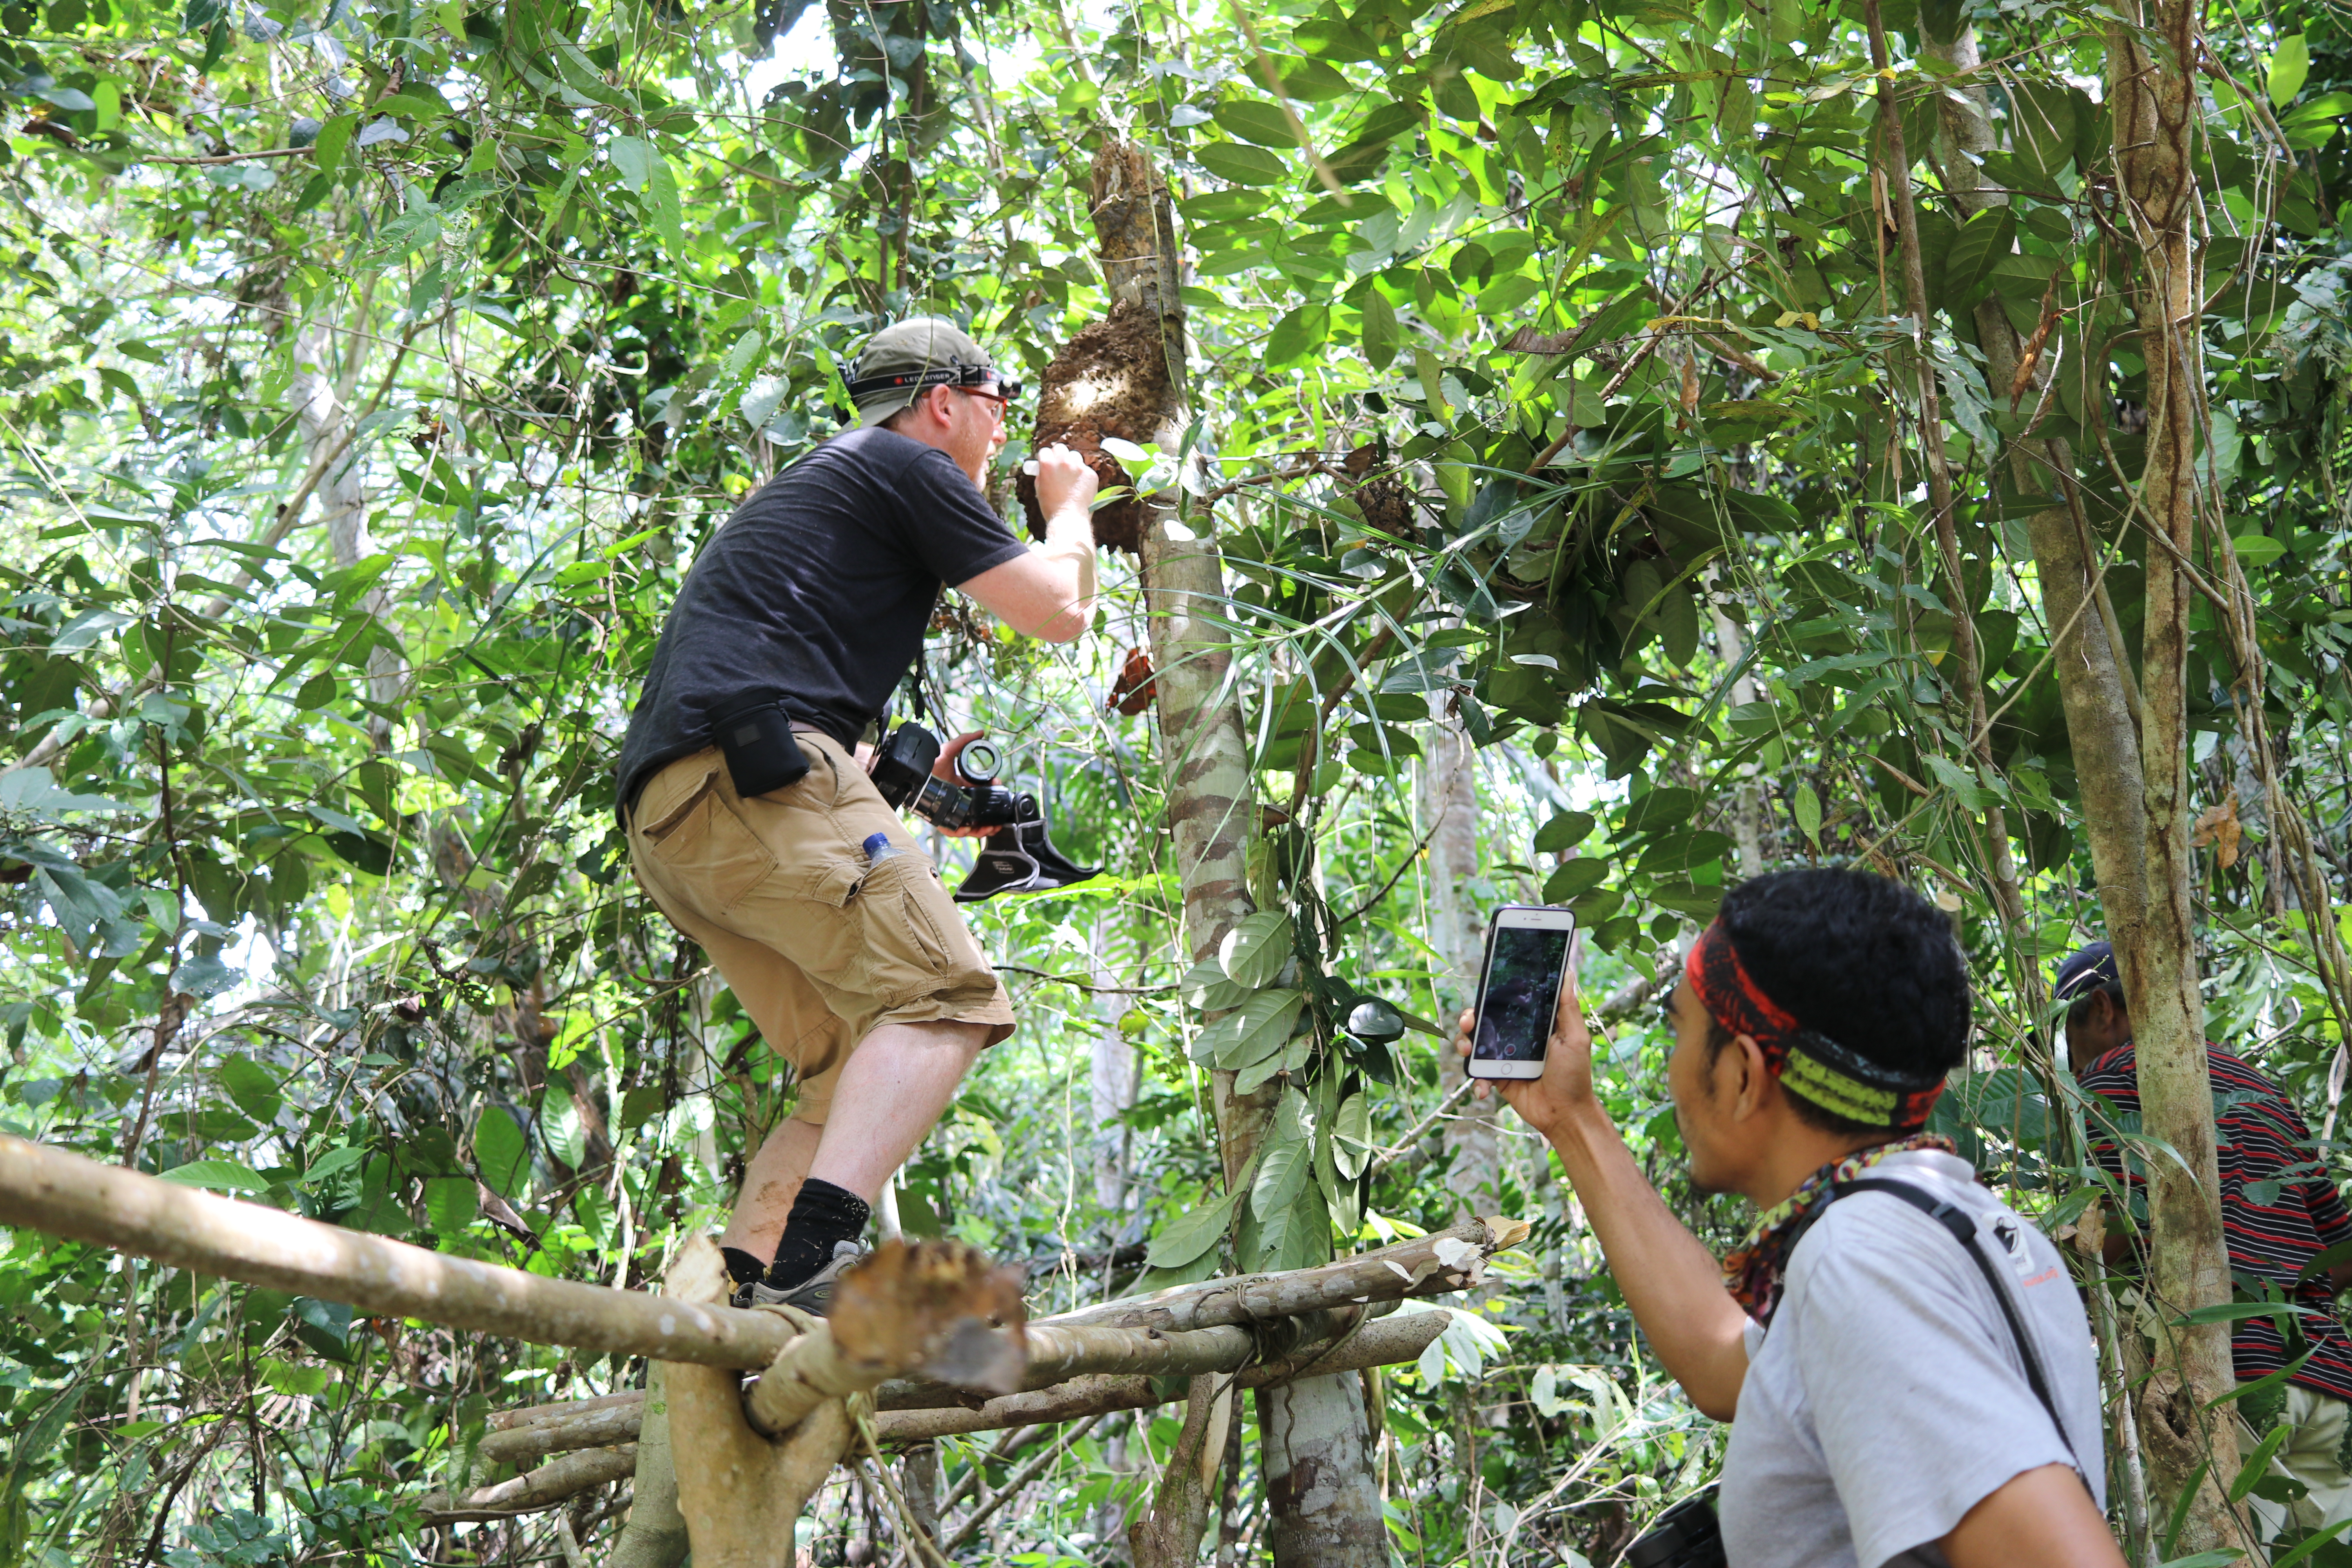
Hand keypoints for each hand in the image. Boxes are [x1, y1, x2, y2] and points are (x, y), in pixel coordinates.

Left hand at [927, 730, 996, 838]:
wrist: (916, 776)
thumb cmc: (930, 764)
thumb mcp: (949, 750)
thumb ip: (964, 740)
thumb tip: (980, 733)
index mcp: (962, 786)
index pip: (981, 792)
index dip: (992, 792)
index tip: (998, 787)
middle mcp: (958, 800)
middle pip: (978, 812)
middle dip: (990, 817)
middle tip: (999, 816)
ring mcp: (950, 810)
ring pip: (969, 824)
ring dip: (982, 828)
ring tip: (991, 827)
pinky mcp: (940, 819)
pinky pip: (953, 830)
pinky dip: (963, 832)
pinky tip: (970, 830)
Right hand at [1032, 442, 1099, 520]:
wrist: (1069, 519)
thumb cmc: (1051, 507)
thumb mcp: (1039, 489)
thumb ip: (1042, 474)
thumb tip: (1043, 467)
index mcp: (1047, 464)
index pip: (1045, 451)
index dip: (1045, 458)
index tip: (1047, 463)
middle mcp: (1063, 462)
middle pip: (1061, 448)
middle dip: (1059, 455)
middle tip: (1059, 465)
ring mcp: (1079, 467)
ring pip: (1075, 456)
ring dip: (1072, 463)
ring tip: (1071, 477)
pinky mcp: (1091, 474)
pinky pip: (1085, 469)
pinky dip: (1082, 476)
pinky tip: (1079, 487)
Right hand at [1455, 975, 1601, 1137]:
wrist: (1565, 1114)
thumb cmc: (1574, 1076)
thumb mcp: (1576, 1038)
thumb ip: (1568, 1007)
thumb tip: (1567, 973)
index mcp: (1534, 1025)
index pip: (1510, 1004)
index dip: (1494, 997)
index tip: (1485, 993)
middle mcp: (1517, 1038)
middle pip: (1487, 1021)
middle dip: (1471, 1018)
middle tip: (1468, 1022)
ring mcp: (1505, 1058)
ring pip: (1476, 1044)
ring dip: (1465, 1043)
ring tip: (1465, 1049)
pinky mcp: (1497, 1078)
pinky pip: (1478, 1073)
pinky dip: (1476, 1080)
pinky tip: (1483, 1088)